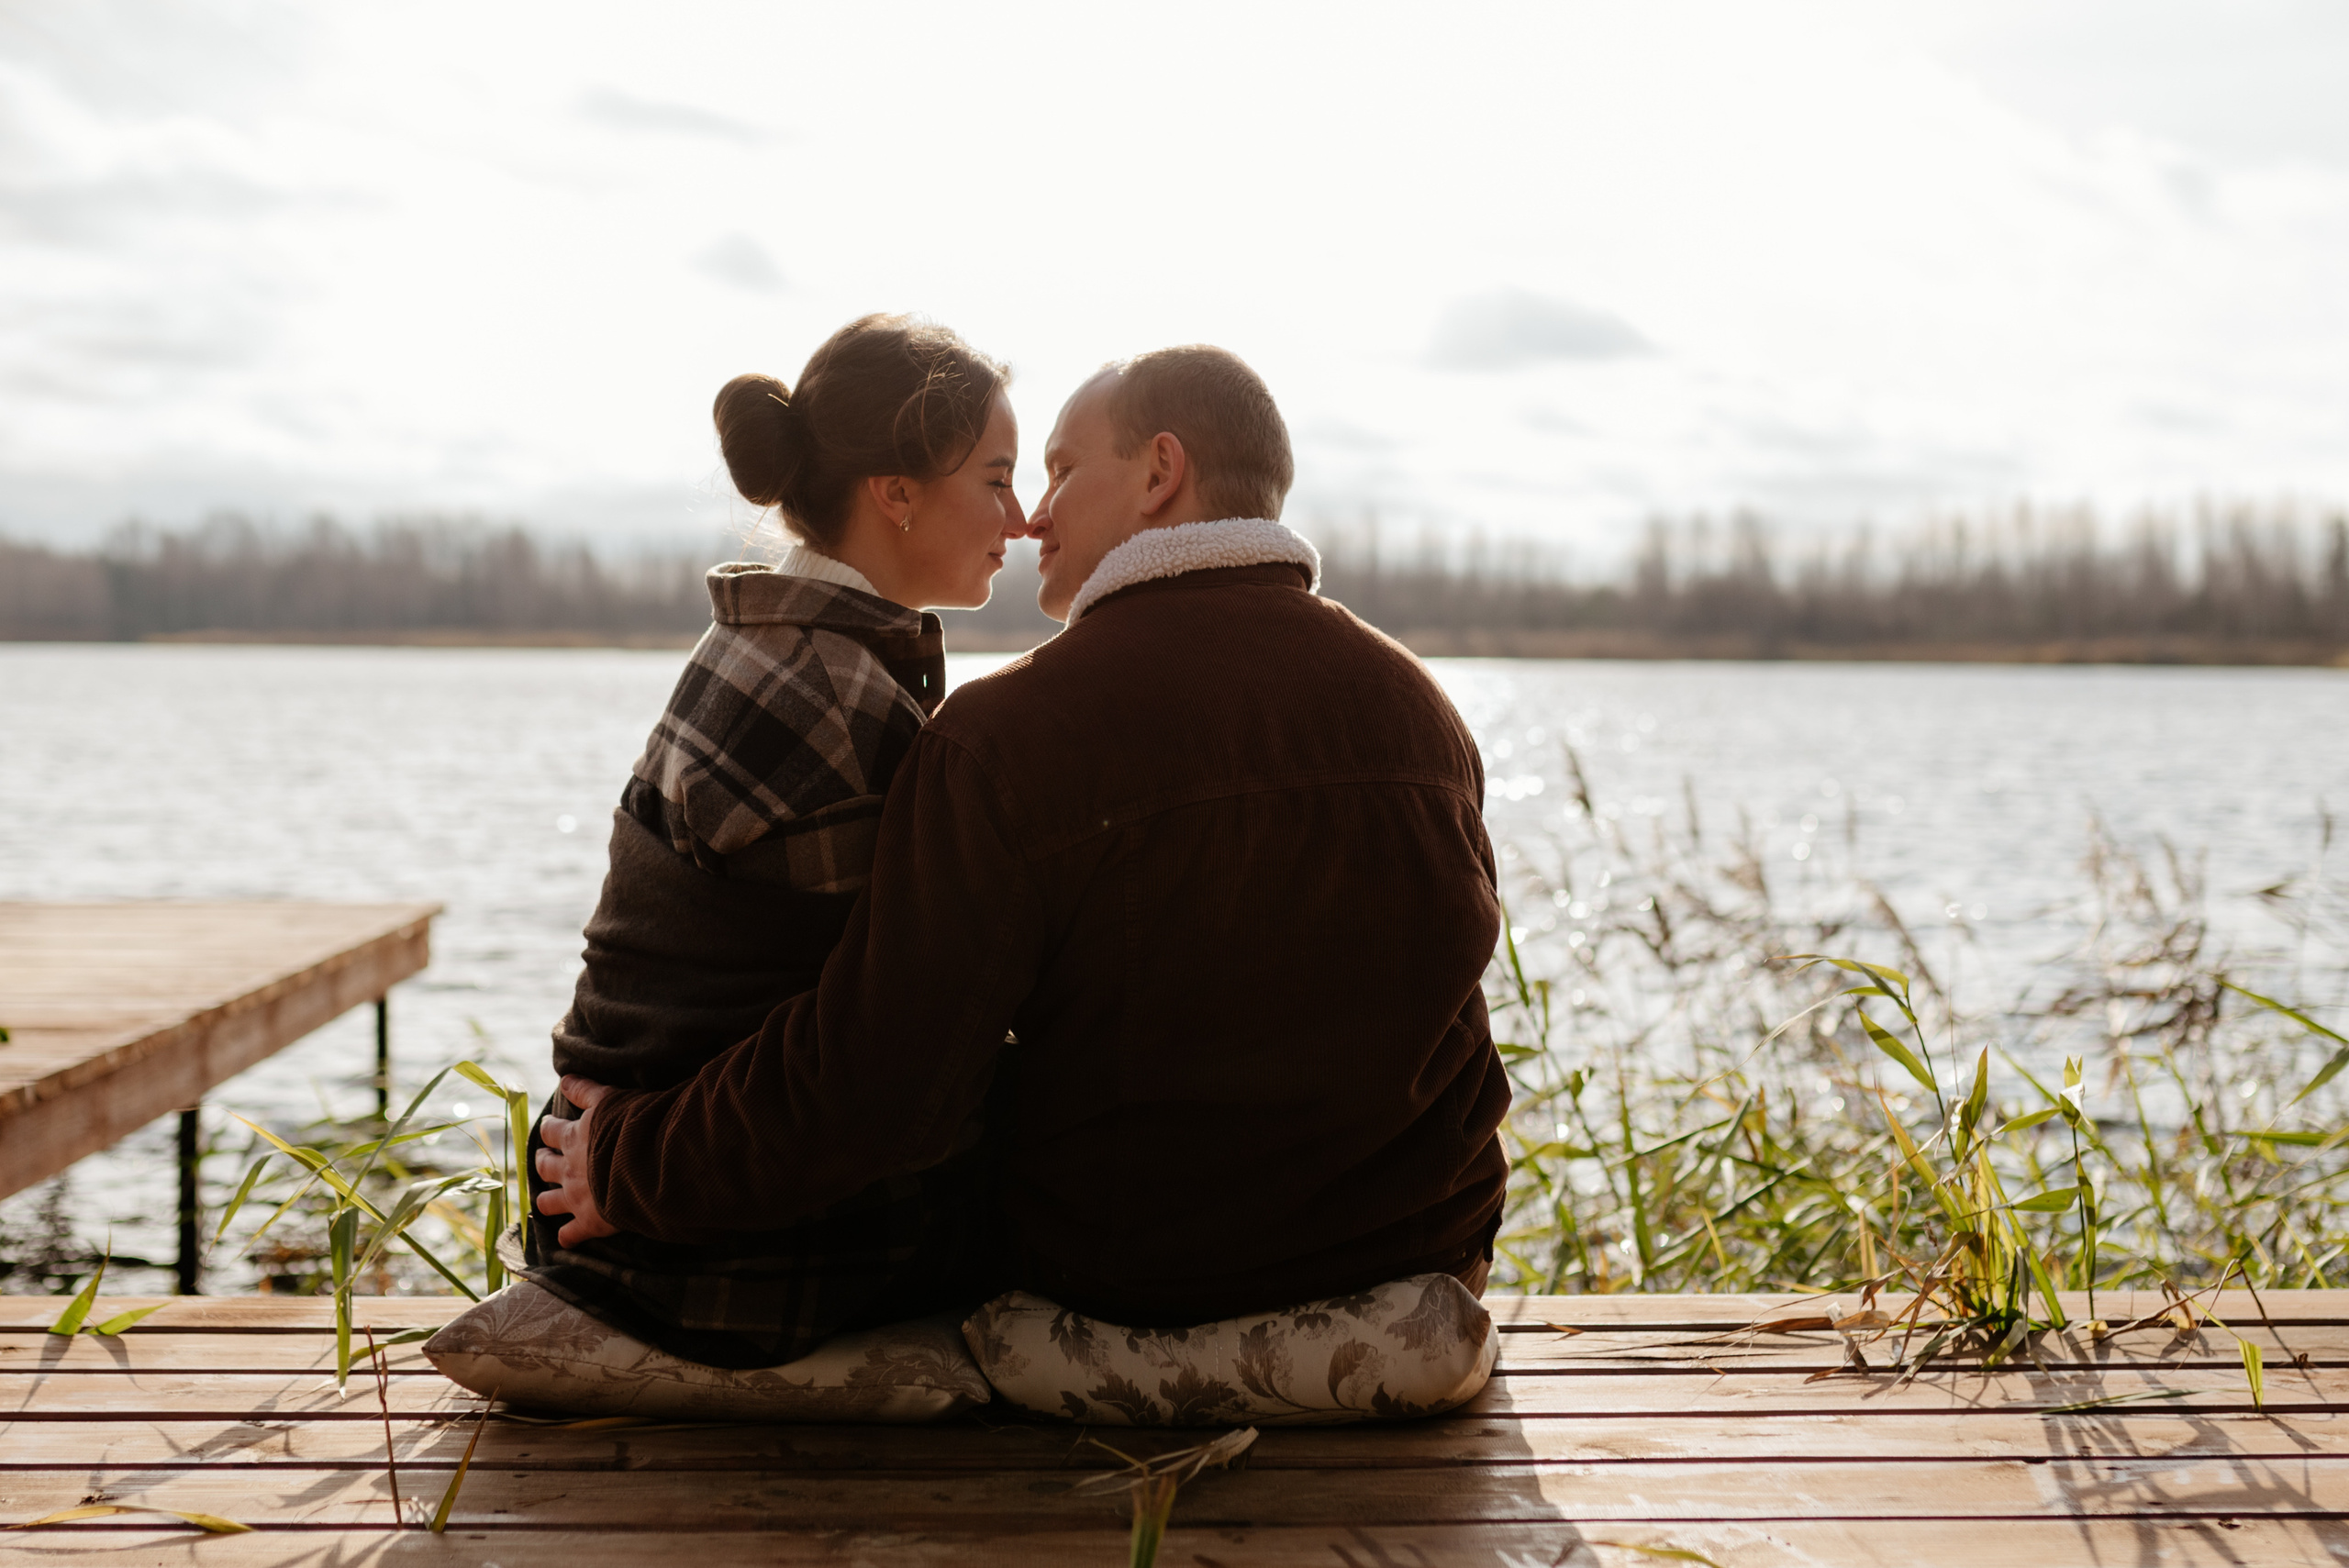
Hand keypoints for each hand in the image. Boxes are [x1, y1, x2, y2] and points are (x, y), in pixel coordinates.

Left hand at [533, 1075, 618, 1246]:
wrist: (648, 1165)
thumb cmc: (635, 1129)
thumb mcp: (610, 1099)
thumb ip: (587, 1090)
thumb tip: (564, 1078)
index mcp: (573, 1138)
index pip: (551, 1131)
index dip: (549, 1128)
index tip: (549, 1126)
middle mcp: (568, 1169)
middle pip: (543, 1166)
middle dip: (541, 1162)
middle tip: (543, 1159)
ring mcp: (575, 1198)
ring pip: (547, 1202)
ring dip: (546, 1200)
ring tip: (547, 1200)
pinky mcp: (589, 1222)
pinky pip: (570, 1235)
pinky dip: (567, 1237)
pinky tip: (567, 1239)